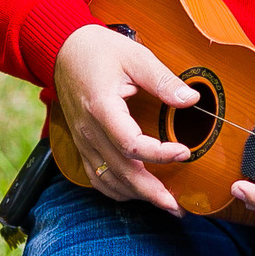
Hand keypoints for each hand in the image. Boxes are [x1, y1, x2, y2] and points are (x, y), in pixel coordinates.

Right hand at [53, 24, 198, 214]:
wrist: (63, 49)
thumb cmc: (100, 50)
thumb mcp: (135, 56)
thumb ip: (163, 80)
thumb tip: (191, 99)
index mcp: (102, 107)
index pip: (131, 144)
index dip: (159, 154)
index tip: (185, 152)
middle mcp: (89, 130)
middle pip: (120, 171)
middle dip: (150, 192)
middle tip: (176, 206)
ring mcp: (83, 140)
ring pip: (108, 180)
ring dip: (136, 195)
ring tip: (163, 203)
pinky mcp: (82, 144)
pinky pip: (95, 177)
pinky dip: (116, 190)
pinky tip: (136, 194)